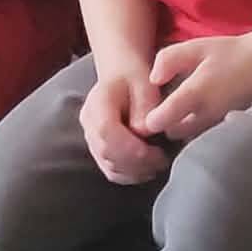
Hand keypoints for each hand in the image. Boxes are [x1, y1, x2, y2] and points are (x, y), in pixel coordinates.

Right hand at [80, 63, 167, 184]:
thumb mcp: (145, 83)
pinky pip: (111, 170)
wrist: (120, 76)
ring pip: (109, 166)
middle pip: (107, 152)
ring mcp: (91, 138)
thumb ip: (145, 106)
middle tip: (163, 160)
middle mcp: (88, 122)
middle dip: (138, 162)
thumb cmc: (134, 77)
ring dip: (136, 171)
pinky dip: (130, 175)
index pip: (106, 131)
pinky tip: (147, 169)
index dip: (131, 147)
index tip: (157, 153)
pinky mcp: (98, 149)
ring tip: (159, 163)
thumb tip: (144, 132)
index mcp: (97, 102)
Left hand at [143, 34, 251, 141]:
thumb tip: (153, 80)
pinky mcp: (231, 131)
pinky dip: (201, 131)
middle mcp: (205, 116)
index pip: (160, 121)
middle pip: (172, 133)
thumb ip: (168, 59)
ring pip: (190, 138)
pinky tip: (204, 114)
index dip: (150, 119)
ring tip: (187, 111)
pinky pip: (207, 138)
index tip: (152, 108)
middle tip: (169, 107)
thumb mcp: (196, 46)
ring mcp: (219, 126)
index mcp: (194, 94)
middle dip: (168, 123)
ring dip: (185, 128)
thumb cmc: (231, 52)